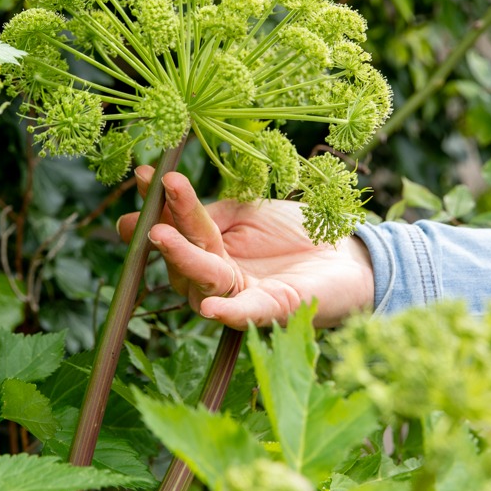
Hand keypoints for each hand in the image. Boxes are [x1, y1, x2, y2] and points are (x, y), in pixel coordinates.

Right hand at [117, 166, 374, 329]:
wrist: (350, 253)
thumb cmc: (300, 231)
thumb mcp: (249, 211)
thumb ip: (211, 213)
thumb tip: (170, 204)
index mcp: (213, 249)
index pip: (178, 226)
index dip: (157, 205)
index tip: (143, 176)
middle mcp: (219, 276)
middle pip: (182, 257)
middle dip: (161, 230)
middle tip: (141, 213)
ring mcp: (241, 294)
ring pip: (202, 281)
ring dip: (181, 259)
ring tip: (161, 235)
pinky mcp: (271, 310)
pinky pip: (244, 314)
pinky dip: (226, 312)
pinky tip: (208, 308)